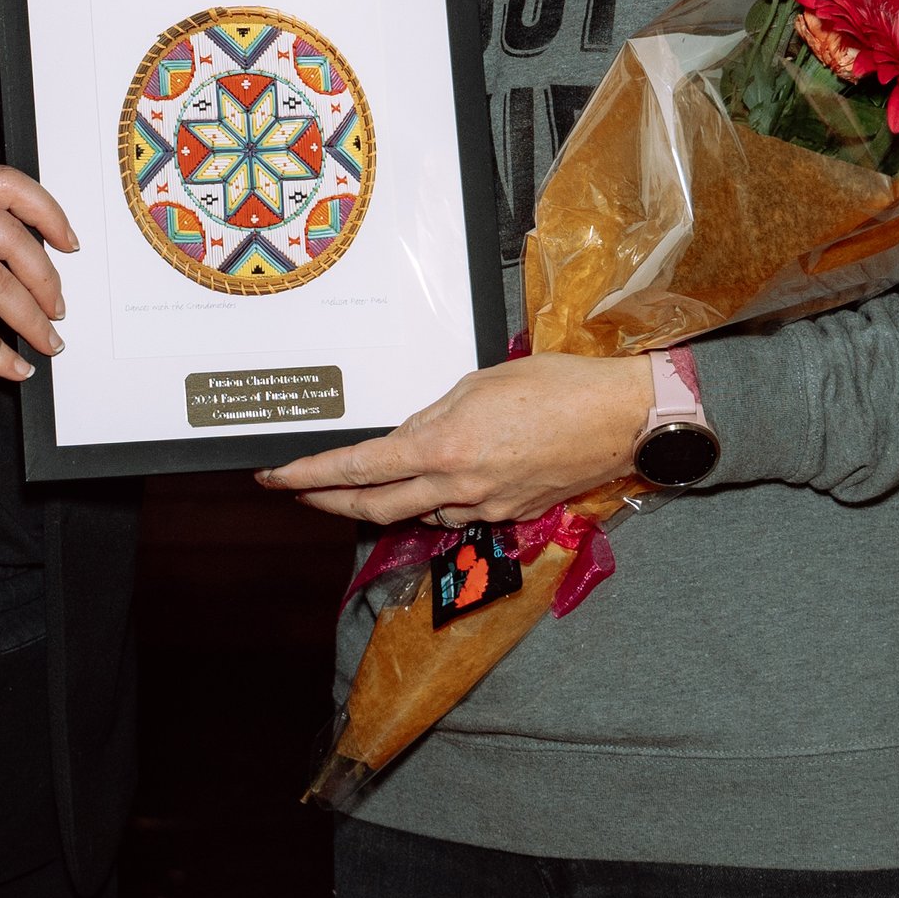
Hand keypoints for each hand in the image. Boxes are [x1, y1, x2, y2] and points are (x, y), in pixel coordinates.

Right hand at [0, 165, 76, 381]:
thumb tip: (22, 262)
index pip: (6, 184)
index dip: (47, 211)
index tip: (68, 241)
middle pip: (14, 239)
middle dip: (46, 279)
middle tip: (58, 305)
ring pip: (2, 286)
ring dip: (33, 321)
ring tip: (47, 341)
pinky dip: (1, 355)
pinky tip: (13, 367)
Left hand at [253, 353, 651, 525]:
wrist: (620, 419)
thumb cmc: (557, 386)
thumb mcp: (479, 382)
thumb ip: (435, 413)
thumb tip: (411, 435)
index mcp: (443, 447)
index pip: (359, 470)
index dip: (311, 476)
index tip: (278, 479)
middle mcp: (457, 487)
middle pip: (375, 507)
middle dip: (329, 502)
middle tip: (300, 493)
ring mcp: (485, 507)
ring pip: (417, 513)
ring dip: (386, 502)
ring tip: (363, 485)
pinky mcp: (511, 515)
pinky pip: (457, 514)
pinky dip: (435, 501)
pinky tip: (434, 484)